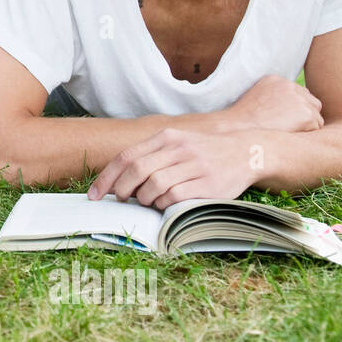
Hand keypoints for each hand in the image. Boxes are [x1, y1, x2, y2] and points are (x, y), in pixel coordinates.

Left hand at [88, 129, 257, 209]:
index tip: (94, 194)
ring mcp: (194, 165)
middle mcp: (178, 148)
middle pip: (136, 170)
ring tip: (146, 201)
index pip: (126, 157)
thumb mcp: (177, 143)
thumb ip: (150, 156)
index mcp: (166, 137)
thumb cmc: (204, 152)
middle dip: (121, 189)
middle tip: (120, 199)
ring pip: (153, 185)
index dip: (106, 177)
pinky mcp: (207, 183)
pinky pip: (173, 197)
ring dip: (143, 198)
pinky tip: (164, 204)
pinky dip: (162, 204)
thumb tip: (118, 179)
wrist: (247, 151)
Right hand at [221, 75, 323, 133]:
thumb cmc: (241, 121)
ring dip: (306, 126)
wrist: (238, 129)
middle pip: (312, 103)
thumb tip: (284, 109)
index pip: (299, 93)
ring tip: (287, 134)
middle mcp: (290, 86)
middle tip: (291, 128)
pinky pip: (316, 128)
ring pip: (316, 117)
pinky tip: (290, 136)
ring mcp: (300, 100)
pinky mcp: (306, 115)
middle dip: (305, 116)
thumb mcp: (253, 100)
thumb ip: (271, 98)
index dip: (294, 109)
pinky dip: (306, 134)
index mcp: (276, 80)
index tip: (284, 119)